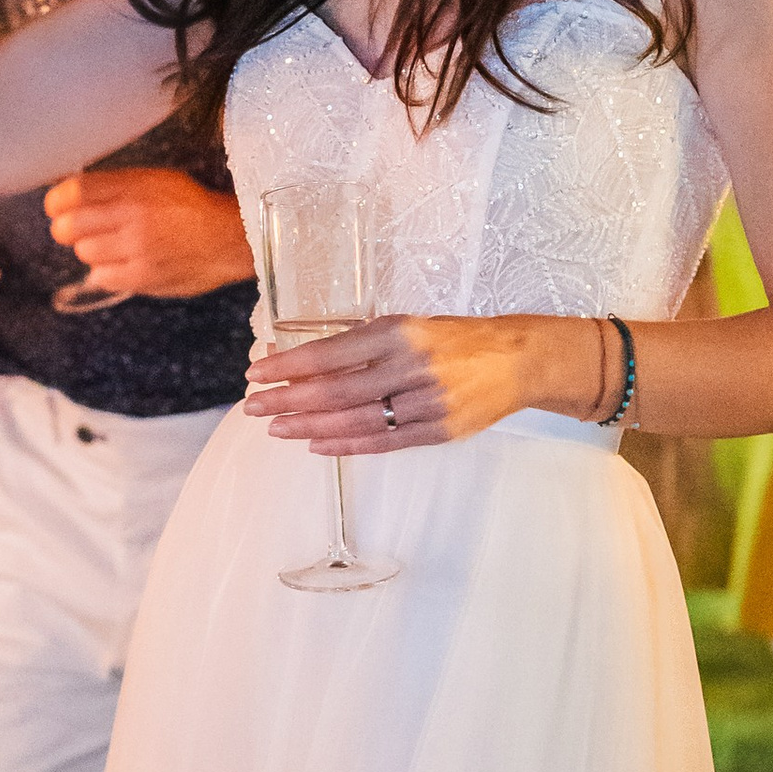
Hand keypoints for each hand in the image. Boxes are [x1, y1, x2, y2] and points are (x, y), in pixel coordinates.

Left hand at [43, 170, 253, 300]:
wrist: (229, 238)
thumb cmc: (191, 206)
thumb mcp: (155, 180)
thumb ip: (116, 186)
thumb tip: (72, 194)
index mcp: (133, 186)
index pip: (74, 191)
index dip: (56, 201)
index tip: (57, 206)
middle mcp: (131, 215)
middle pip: (69, 226)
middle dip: (67, 228)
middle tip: (78, 230)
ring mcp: (136, 248)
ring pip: (84, 253)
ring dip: (91, 250)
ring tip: (112, 246)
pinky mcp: (142, 277)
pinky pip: (101, 277)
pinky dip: (106, 271)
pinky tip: (123, 263)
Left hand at [245, 313, 586, 451]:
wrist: (518, 359)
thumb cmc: (456, 339)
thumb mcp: (408, 326)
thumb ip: (361, 344)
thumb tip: (304, 360)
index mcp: (399, 334)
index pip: (330, 354)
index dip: (289, 366)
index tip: (257, 373)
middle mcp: (410, 368)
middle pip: (334, 391)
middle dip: (288, 400)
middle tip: (254, 407)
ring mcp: (424, 404)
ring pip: (354, 421)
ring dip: (309, 427)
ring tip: (278, 428)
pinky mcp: (437, 431)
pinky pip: (382, 442)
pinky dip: (345, 445)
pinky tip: (317, 444)